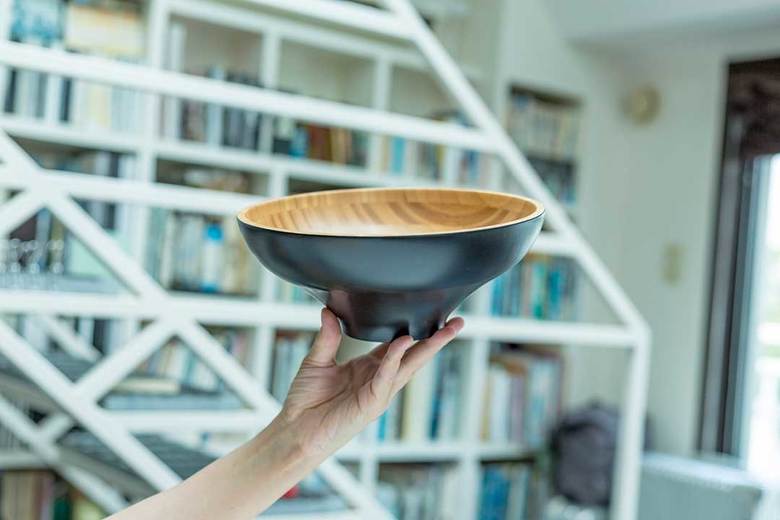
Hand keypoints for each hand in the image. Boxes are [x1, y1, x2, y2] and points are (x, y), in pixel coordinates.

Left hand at [280, 308, 463, 454]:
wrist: (295, 430)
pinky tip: (402, 343)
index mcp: (369, 368)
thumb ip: (327, 337)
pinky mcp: (371, 404)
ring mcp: (378, 393)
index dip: (413, 330)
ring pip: (408, 366)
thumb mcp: (316, 361)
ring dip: (427, 347)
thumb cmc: (306, 401)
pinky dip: (394, 360)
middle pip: (414, 355)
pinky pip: (385, 378)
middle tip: (457, 322)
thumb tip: (329, 311)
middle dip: (436, 339)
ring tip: (445, 330)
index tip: (429, 313)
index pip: (397, 346)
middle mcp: (378, 380)